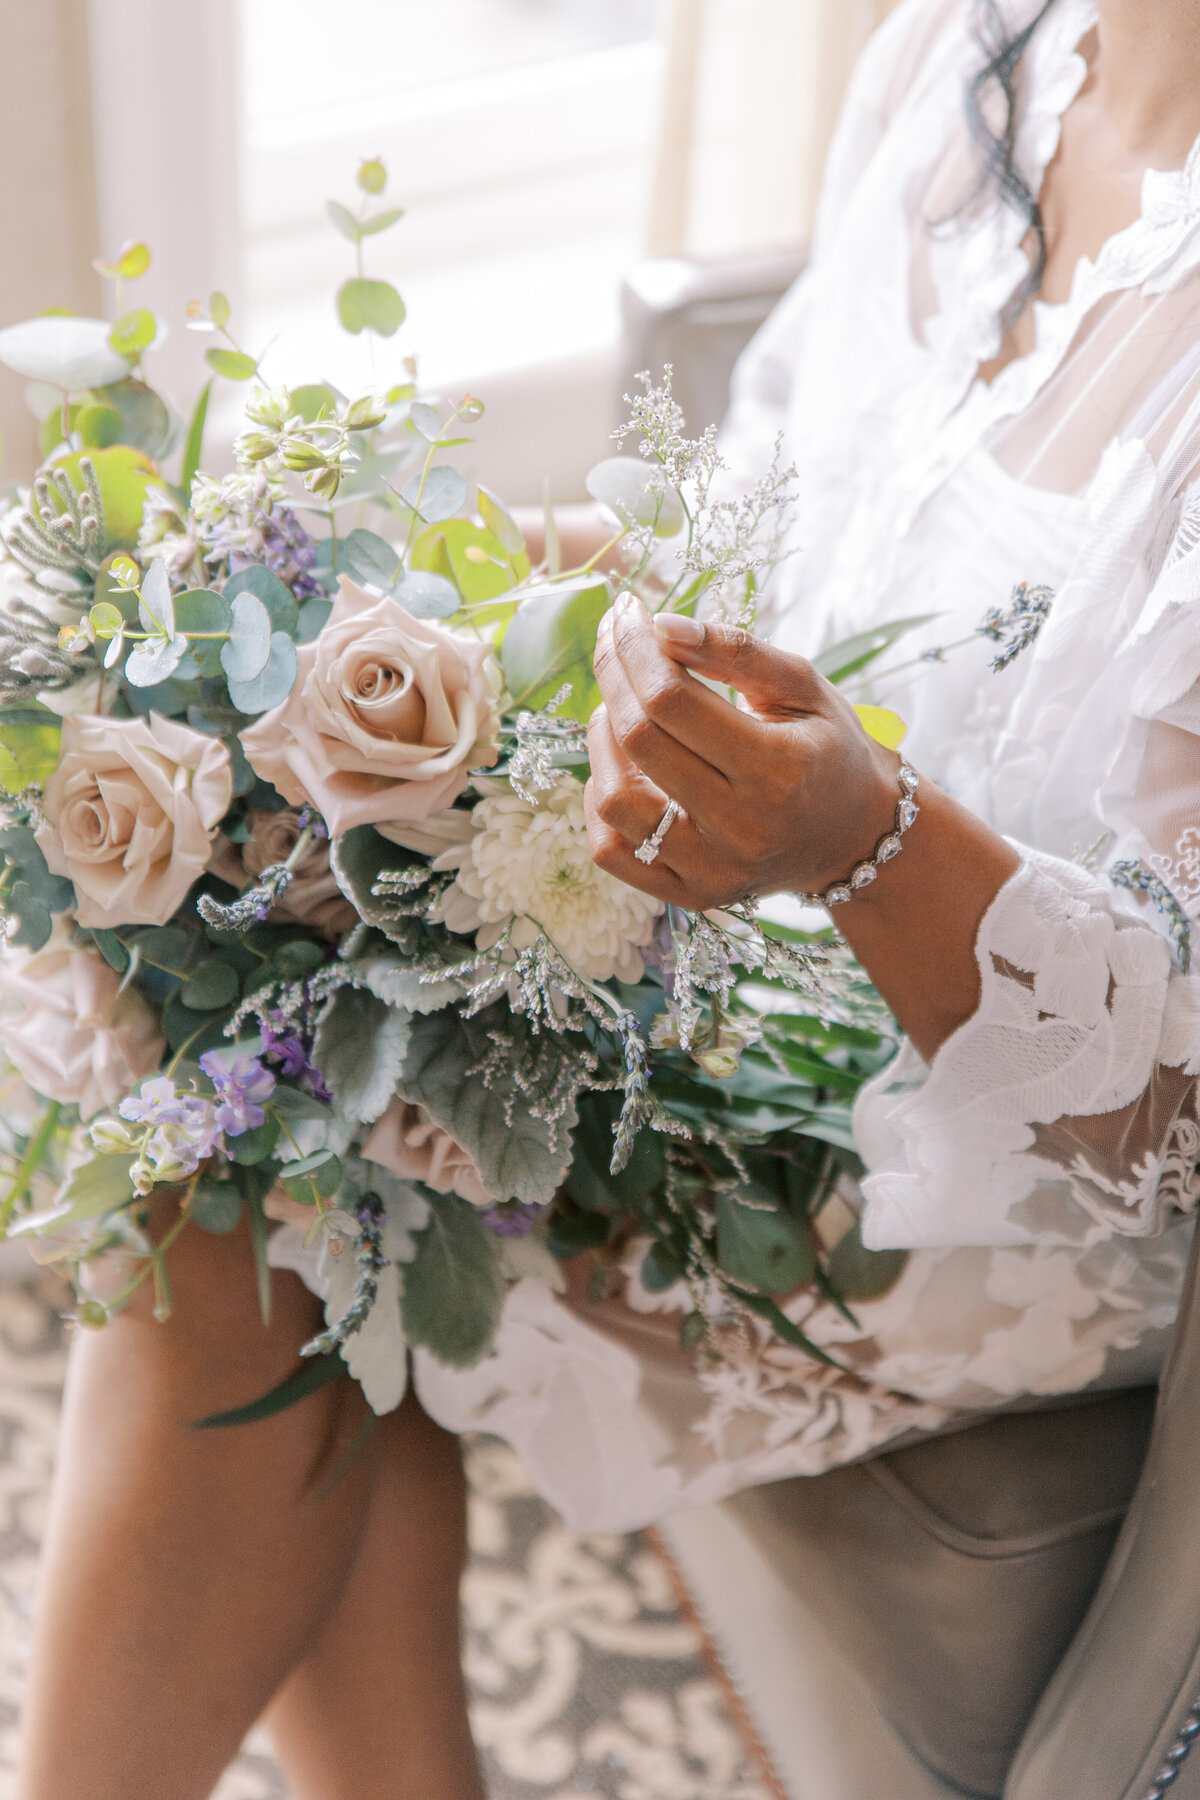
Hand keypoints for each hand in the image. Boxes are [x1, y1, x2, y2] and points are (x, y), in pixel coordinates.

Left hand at [585, 595, 899, 910]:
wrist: (851, 835)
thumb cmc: (828, 748)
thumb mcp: (803, 686)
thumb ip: (735, 650)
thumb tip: (660, 624)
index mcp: (780, 770)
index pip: (672, 701)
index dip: (635, 649)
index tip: (626, 613)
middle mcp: (743, 829)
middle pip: (639, 742)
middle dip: (613, 677)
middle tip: (615, 643)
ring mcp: (713, 870)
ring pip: (614, 802)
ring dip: (601, 741)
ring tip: (620, 709)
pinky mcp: (691, 894)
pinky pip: (611, 851)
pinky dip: (600, 801)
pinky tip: (621, 767)